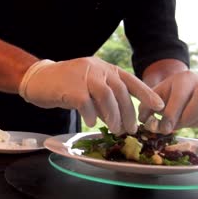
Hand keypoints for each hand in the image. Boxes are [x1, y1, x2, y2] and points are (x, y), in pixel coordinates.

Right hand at [19, 57, 164, 133]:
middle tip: (131, 129)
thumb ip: (104, 97)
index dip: (146, 93)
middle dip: (128, 112)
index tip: (159, 107)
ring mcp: (83, 76)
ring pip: (106, 96)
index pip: (129, 80)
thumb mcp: (88, 86)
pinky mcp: (70, 87)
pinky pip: (87, 104)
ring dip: (113, 115)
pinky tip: (92, 123)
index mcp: (103, 68)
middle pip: (120, 90)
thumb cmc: (65, 85)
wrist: (38, 79)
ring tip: (115, 129)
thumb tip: (120, 117)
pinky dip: (92, 115)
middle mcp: (96, 69)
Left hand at [138, 70, 197, 133]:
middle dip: (187, 119)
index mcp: (184, 78)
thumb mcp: (154, 97)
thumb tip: (147, 122)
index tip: (164, 129)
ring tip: (184, 122)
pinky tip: (197, 122)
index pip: (181, 97)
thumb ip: (146, 108)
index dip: (172, 115)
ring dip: (197, 123)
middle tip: (175, 127)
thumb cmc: (167, 94)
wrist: (183, 87)